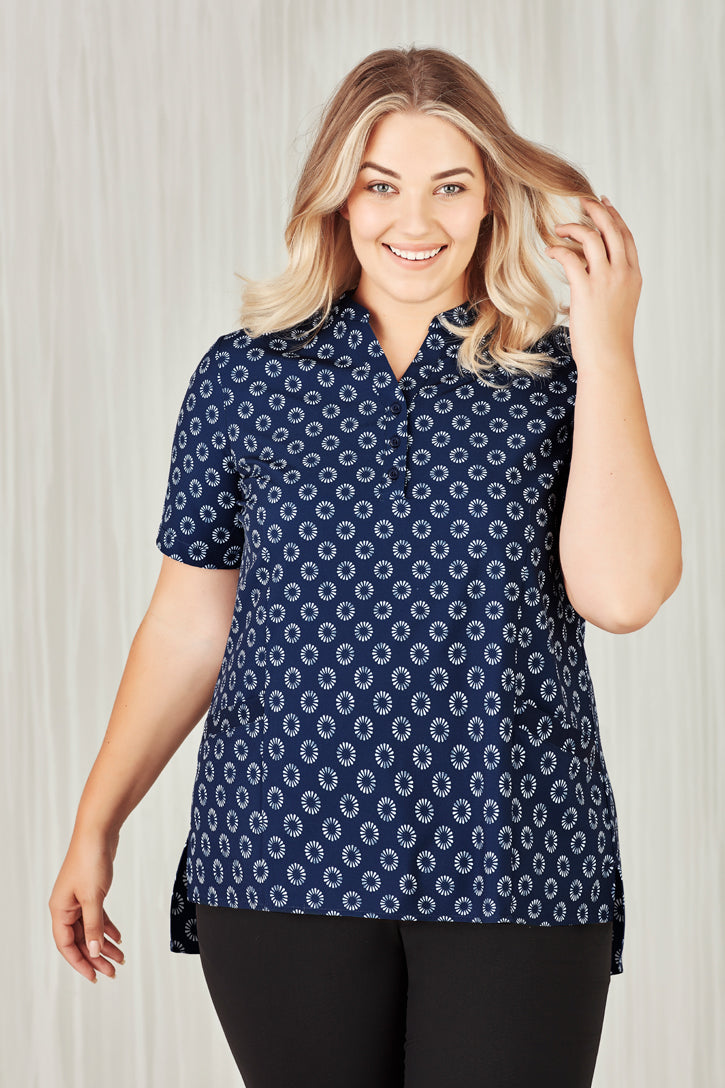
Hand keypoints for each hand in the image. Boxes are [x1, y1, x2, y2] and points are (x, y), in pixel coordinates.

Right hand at [49, 826, 124, 982]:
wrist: (98, 832)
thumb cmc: (90, 860)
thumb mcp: (93, 898)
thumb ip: (94, 926)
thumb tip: (94, 952)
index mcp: (60, 910)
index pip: (67, 945)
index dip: (80, 963)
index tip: (94, 976)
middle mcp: (66, 906)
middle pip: (80, 940)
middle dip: (96, 957)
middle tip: (112, 972)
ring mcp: (78, 899)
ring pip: (91, 929)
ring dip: (105, 944)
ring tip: (120, 958)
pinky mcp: (91, 891)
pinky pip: (97, 916)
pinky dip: (107, 927)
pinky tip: (119, 937)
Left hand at [545, 195, 642, 366]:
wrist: (609, 359)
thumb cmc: (609, 339)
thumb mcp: (617, 306)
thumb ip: (609, 286)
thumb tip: (589, 274)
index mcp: (633, 275)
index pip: (626, 236)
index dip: (614, 217)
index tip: (603, 204)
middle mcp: (623, 273)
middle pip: (612, 228)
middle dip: (597, 210)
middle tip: (581, 201)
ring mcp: (606, 280)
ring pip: (592, 237)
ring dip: (573, 227)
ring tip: (558, 227)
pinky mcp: (586, 289)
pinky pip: (570, 257)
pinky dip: (558, 249)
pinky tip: (549, 251)